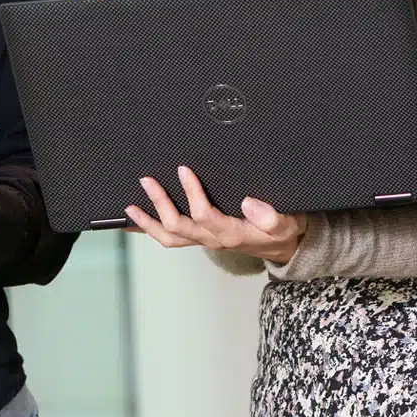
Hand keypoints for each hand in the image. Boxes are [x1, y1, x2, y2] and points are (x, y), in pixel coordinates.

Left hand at [125, 166, 306, 265]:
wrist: (284, 247)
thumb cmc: (283, 231)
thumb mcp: (287, 224)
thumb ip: (272, 217)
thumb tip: (249, 203)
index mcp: (232, 233)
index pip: (204, 215)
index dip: (191, 193)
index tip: (184, 169)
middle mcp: (213, 239)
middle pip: (178, 227)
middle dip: (160, 204)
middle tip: (147, 180)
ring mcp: (204, 240)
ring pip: (169, 237)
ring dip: (148, 222)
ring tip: (129, 207)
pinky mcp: (200, 237)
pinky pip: (172, 237)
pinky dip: (151, 228)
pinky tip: (137, 218)